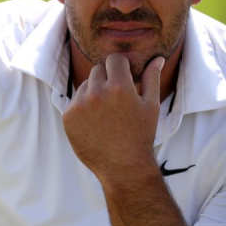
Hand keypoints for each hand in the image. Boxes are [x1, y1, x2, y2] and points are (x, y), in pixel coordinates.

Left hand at [62, 54, 164, 185]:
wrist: (122, 167)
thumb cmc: (140, 136)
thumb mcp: (151, 106)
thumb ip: (151, 79)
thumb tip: (157, 59)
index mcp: (119, 87)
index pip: (114, 59)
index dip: (121, 66)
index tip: (125, 76)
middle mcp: (96, 93)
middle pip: (98, 69)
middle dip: (108, 78)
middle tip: (117, 97)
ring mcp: (79, 105)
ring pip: (85, 85)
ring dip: (94, 92)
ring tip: (107, 113)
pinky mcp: (68, 116)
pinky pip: (75, 102)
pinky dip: (83, 107)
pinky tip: (95, 122)